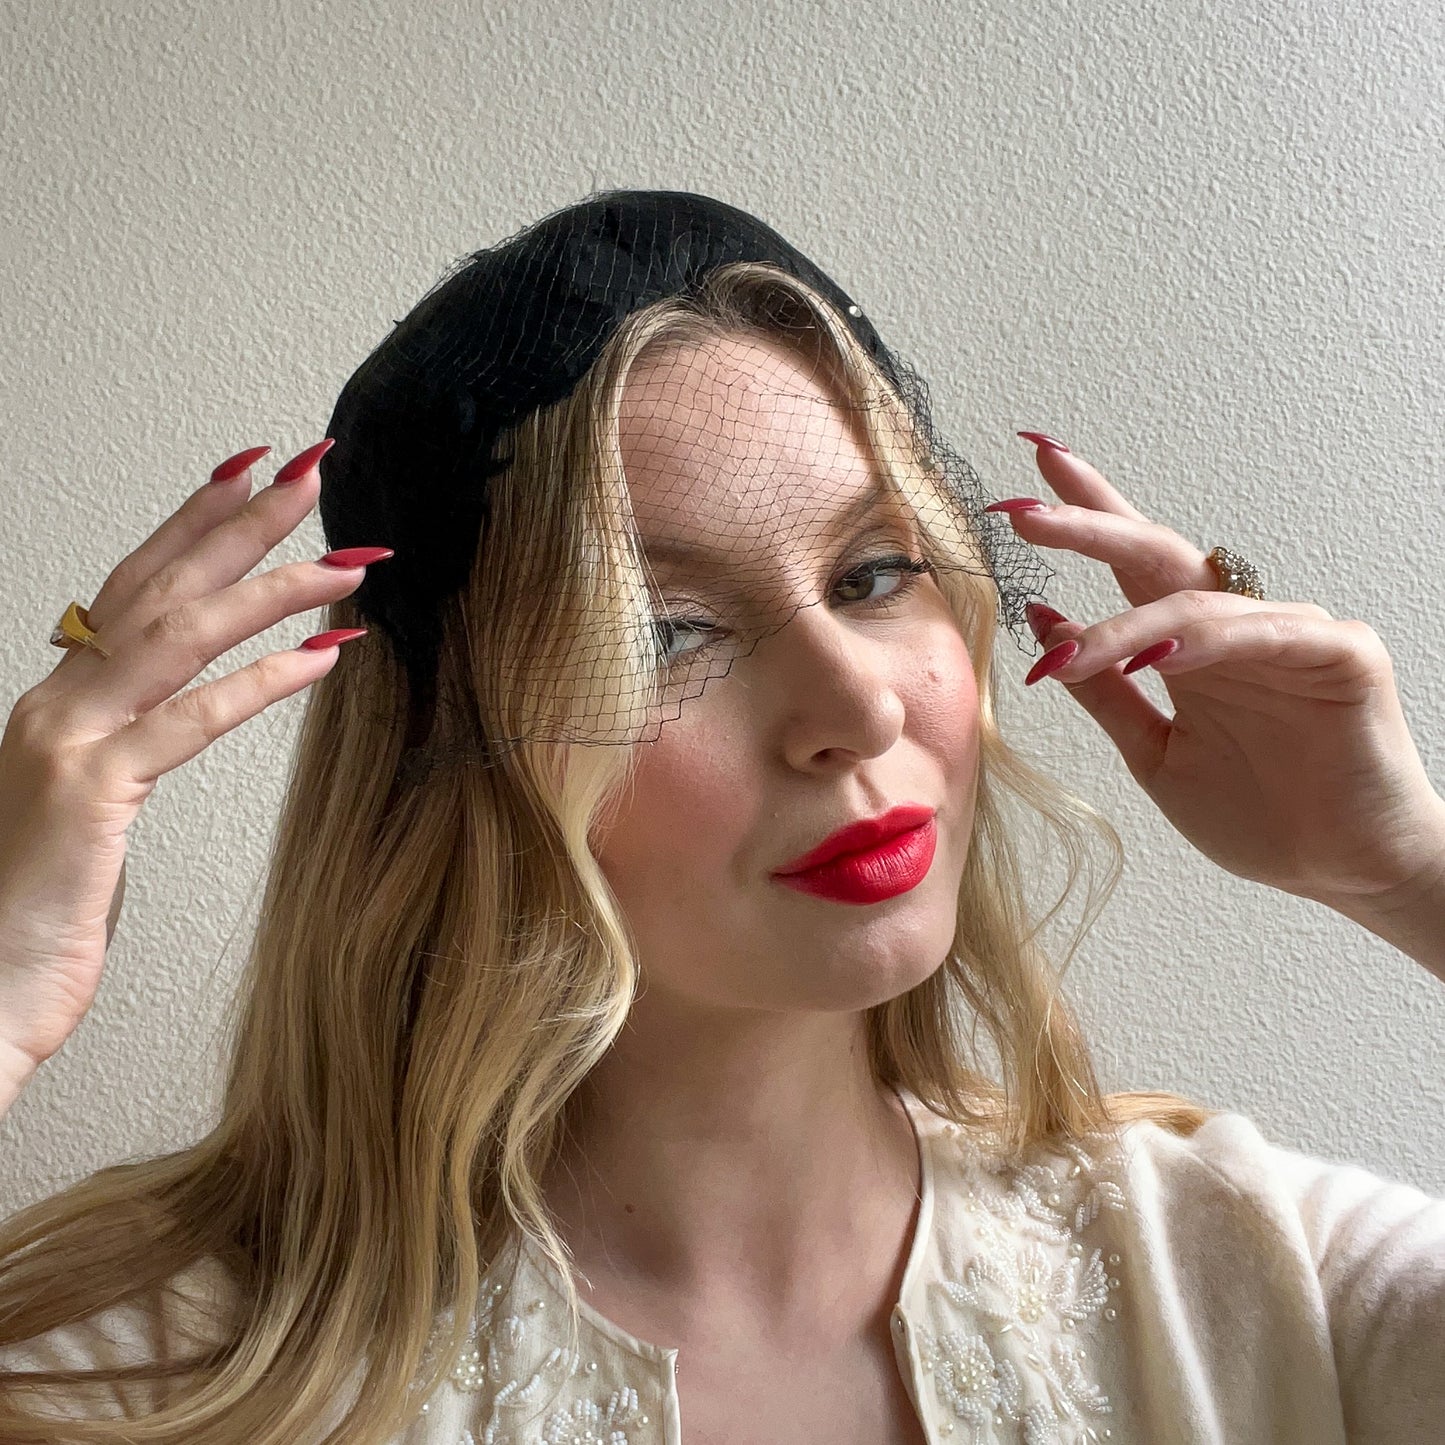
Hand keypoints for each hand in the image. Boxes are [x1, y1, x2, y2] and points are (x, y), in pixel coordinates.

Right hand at [0, 441, 383, 1092]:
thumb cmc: (40, 906)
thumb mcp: (89, 808)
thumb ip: (122, 752)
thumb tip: (166, 719)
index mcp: (61, 698)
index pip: (136, 586)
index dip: (195, 522)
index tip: (253, 472)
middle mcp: (58, 702)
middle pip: (161, 586)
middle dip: (243, 523)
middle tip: (311, 469)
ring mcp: (68, 741)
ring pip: (179, 637)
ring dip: (271, 589)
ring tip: (345, 562)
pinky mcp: (90, 794)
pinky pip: (190, 720)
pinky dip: (262, 682)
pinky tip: (324, 656)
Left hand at [993, 435, 1444, 910]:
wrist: (1343, 871)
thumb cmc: (1260, 814)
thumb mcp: (1154, 751)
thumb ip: (1103, 689)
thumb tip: (1043, 618)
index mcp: (1188, 646)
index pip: (1131, 563)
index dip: (1088, 514)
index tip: (1029, 477)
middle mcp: (1235, 627)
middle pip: (1157, 555)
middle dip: (1089, 528)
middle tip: (1024, 515)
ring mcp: (1292, 633)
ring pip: (1196, 605)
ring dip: (1124, 627)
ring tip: (1068, 653)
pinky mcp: (1342, 654)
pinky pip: (1267, 633)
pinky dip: (1209, 643)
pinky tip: (1160, 658)